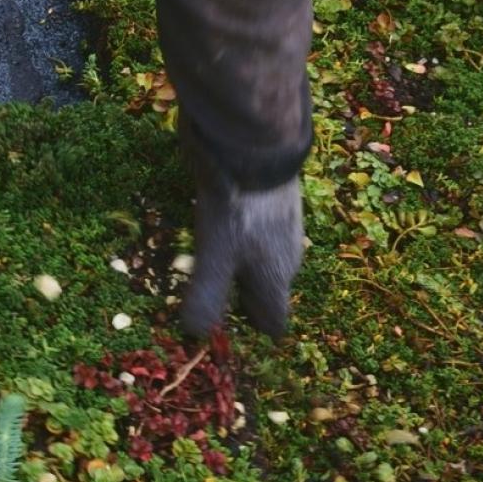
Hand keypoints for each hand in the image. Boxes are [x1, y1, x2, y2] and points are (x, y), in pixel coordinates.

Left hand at [180, 176, 303, 337]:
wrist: (257, 148)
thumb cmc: (237, 209)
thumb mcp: (215, 256)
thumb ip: (208, 296)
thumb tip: (195, 333)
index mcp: (276, 278)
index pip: (273, 323)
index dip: (248, 330)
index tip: (219, 324)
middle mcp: (287, 258)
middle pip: (265, 293)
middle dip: (239, 299)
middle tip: (205, 291)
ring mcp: (284, 229)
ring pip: (263, 262)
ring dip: (238, 267)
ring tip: (207, 258)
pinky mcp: (275, 205)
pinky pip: (260, 234)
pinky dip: (241, 238)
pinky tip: (220, 224)